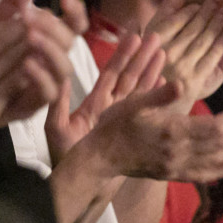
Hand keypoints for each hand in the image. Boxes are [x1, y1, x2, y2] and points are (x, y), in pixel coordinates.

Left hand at [0, 0, 78, 122]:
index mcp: (49, 39)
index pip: (74, 24)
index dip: (75, 11)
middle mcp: (52, 60)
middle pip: (71, 43)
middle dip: (55, 28)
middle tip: (32, 15)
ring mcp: (46, 83)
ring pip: (65, 68)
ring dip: (51, 50)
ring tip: (30, 35)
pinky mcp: (34, 103)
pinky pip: (49, 93)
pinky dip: (41, 77)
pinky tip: (25, 63)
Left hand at [45, 32, 164, 163]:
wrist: (77, 185)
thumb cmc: (63, 159)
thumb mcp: (56, 127)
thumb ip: (59, 101)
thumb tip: (60, 73)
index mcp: (93, 104)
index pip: (111, 74)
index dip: (122, 55)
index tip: (134, 37)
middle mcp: (109, 109)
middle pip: (129, 78)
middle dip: (142, 58)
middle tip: (156, 38)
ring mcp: (122, 121)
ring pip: (139, 91)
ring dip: (152, 72)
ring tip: (164, 53)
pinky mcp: (131, 133)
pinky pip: (147, 111)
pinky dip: (157, 98)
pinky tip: (166, 83)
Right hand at [86, 86, 222, 181]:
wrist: (101, 156)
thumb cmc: (115, 124)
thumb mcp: (134, 102)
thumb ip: (160, 94)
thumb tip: (181, 83)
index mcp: (172, 131)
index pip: (214, 125)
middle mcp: (178, 152)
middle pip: (221, 145)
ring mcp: (175, 166)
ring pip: (214, 161)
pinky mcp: (170, 175)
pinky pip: (200, 176)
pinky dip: (219, 172)